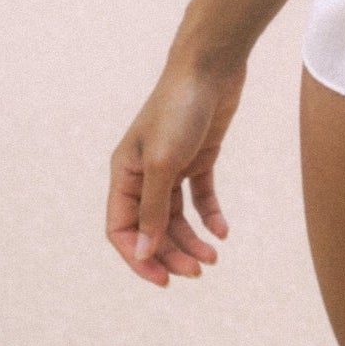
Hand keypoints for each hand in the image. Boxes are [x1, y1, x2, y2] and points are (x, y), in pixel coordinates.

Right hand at [106, 59, 245, 287]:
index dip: (139, 258)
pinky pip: (200, 196)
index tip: (164, 280)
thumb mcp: (163, 162)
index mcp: (124, 173)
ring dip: (192, 239)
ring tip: (213, 257)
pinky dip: (210, 215)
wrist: (211, 65)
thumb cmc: (179, 108)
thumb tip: (143, 252)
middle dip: (172, 253)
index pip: (121, 229)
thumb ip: (153, 209)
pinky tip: (223, 231)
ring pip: (177, 217)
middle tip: (198, 271)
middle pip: (152, 227)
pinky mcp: (198, 157)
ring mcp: (172, 165)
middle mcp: (144, 173)